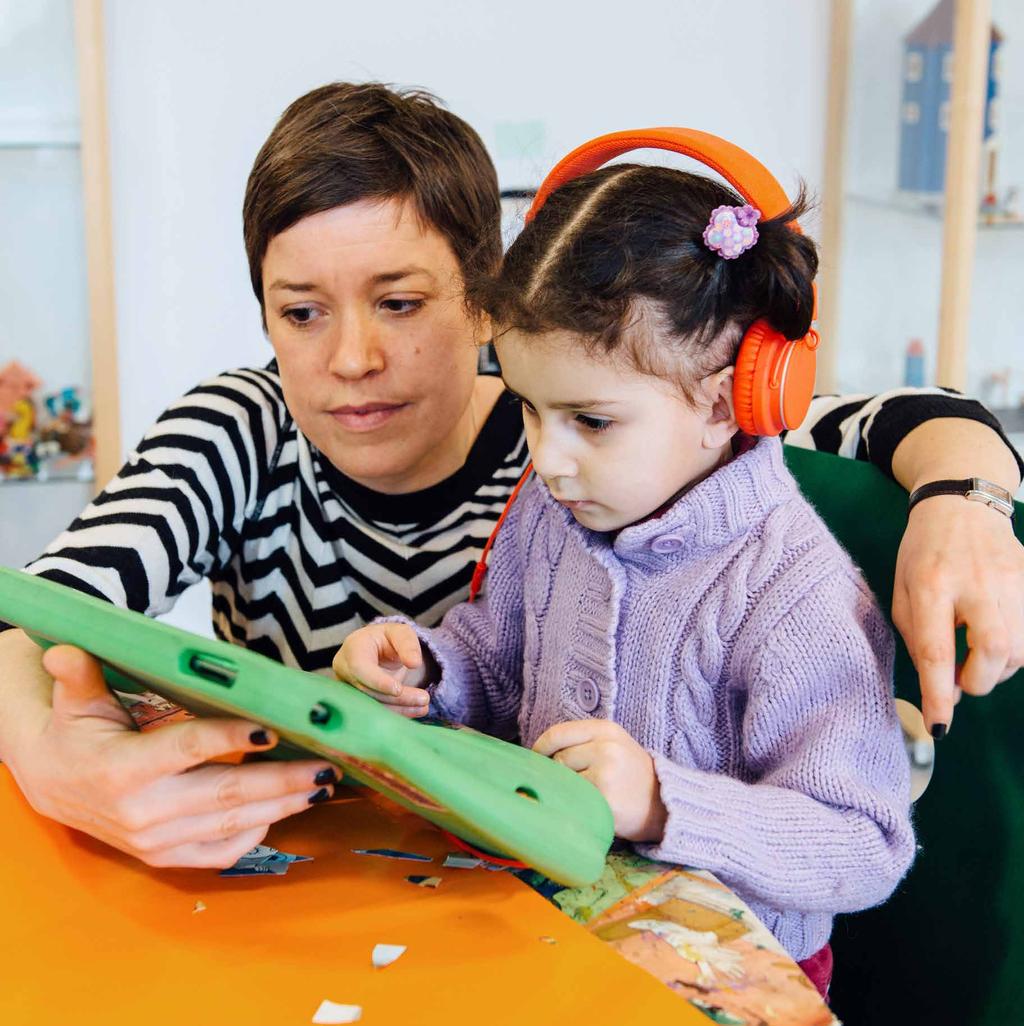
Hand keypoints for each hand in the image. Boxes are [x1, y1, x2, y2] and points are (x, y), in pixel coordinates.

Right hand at [1, 641, 337, 867]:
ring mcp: (153, 841)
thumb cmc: (74, 733)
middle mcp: (141, 812)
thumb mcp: (74, 700)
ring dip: (282, 806)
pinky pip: (218, 853)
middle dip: (282, 780)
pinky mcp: (162, 857)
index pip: (188, 749)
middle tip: (326, 765)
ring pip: (231, 824)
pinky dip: (254, 835)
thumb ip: (79, 676)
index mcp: (122, 769)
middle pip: (225, 793)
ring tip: (322, 785)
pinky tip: (285, 812)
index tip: (273, 728)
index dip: (231, 738)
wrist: (53, 784)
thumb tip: (66, 650)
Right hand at [332, 623, 430, 717]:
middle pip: (368, 690)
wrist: (374, 651)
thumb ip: (408, 644)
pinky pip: (374, 712)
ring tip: (424, 707)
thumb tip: (414, 663)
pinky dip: (396, 713)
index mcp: (353, 648)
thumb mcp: (400, 633)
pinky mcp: (354, 702)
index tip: (398, 689)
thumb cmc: (386, 639)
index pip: (360, 667)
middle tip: (424, 699)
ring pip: (371, 705)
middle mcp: (344, 669)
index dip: (377, 681)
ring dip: (399, 709)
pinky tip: (416, 711)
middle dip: (397, 698)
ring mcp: (347, 688)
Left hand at [533, 719, 666, 841]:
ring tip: (583, 794)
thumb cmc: (631, 773)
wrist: (663, 803)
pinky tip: (587, 807)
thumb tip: (540, 753)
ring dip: (567, 790)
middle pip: (559, 759)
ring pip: (565, 780)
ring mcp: (606, 775)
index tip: (536, 758)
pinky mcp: (605, 801)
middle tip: (570, 782)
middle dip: (558, 772)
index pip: (558, 733)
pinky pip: (574, 800)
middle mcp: (606, 748)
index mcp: (606, 730)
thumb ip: (582, 741)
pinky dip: (574, 805)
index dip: (541, 747)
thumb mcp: (613, 744)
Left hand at [893, 496, 1023, 735]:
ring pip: (1022, 649)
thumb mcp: (903, 590)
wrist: (960, 504)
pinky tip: (996, 634)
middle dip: (979, 681)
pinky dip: (1017, 647)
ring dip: (999, 667)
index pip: (937, 650)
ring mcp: (1013, 579)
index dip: (939, 694)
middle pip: (996, 652)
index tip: (940, 724)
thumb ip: (917, 639)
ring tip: (977, 651)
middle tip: (962, 678)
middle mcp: (977, 582)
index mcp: (931, 585)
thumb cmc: (923, 552)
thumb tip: (944, 689)